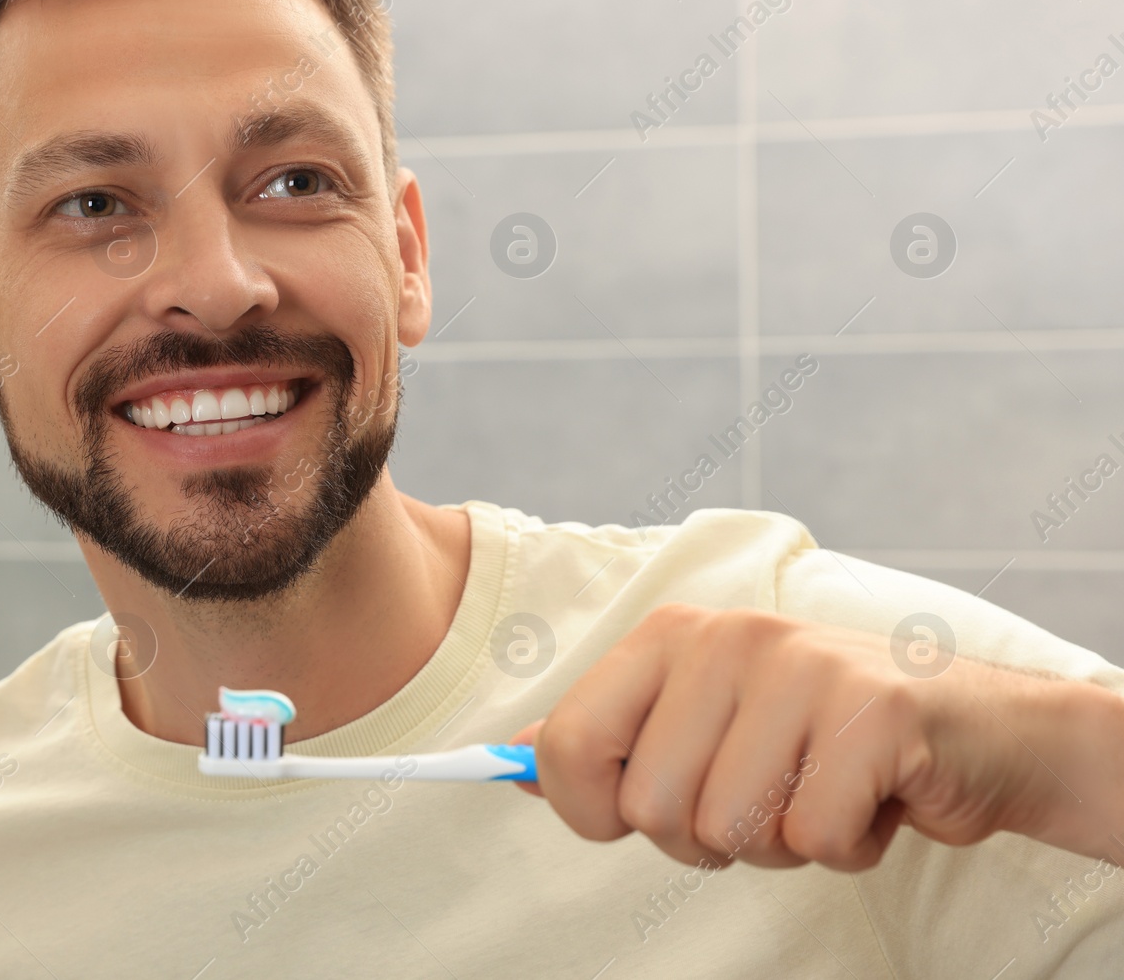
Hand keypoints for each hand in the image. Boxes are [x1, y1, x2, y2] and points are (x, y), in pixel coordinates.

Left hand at [510, 603, 1123, 870]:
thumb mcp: (700, 721)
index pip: (567, 744)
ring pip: (729, 828)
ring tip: (816, 791)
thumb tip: (508, 765)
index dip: (588, 810)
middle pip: (651, 808)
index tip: (629, 817)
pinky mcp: (875, 713)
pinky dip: (846, 847)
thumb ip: (609, 741)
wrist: (977, 730)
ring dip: (777, 844)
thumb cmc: (816, 737)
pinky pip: (816, 838)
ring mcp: (802, 667)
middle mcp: (726, 637)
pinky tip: (870, 799)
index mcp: (668, 638)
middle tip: (760, 799)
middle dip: (703, 837)